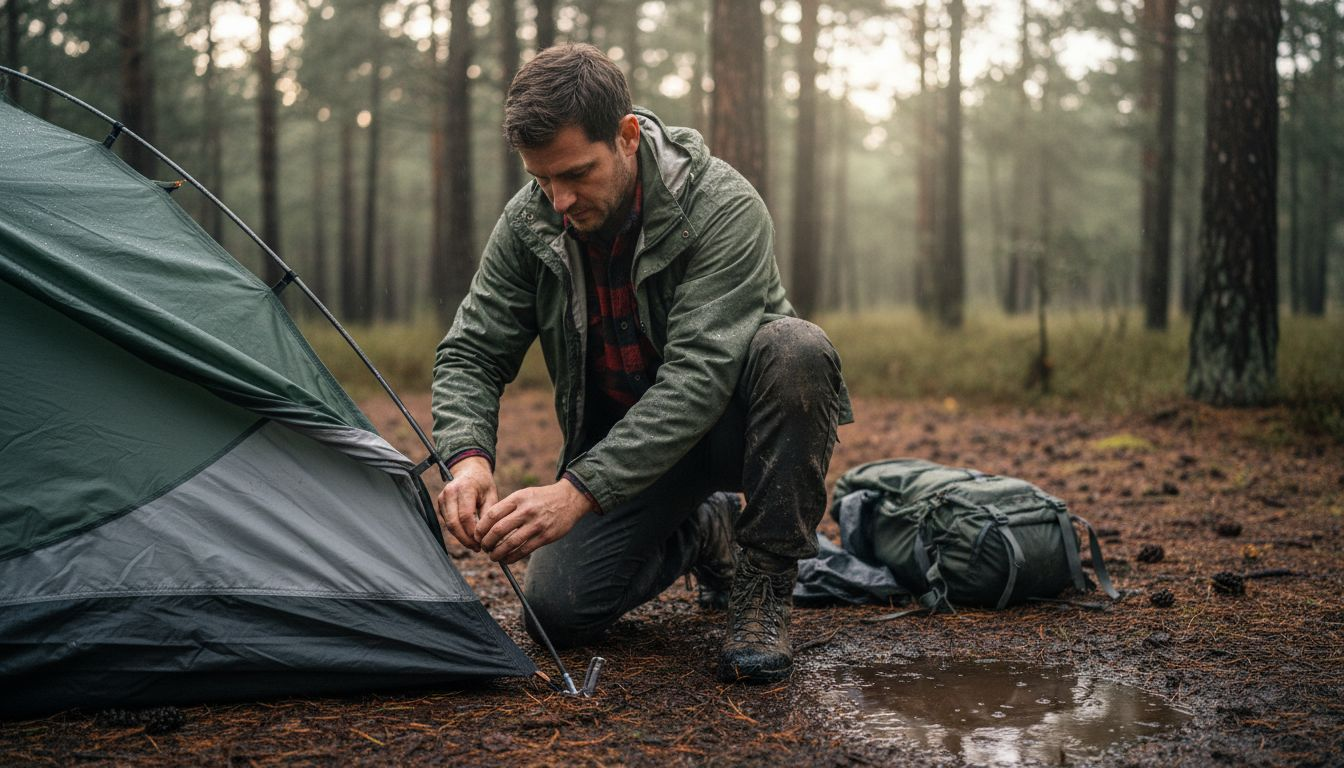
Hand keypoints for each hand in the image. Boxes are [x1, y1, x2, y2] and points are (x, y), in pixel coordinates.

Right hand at [434, 456, 496, 551]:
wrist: (469, 470)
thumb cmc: (483, 483)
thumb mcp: (491, 495)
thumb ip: (488, 514)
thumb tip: (485, 535)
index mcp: (464, 488)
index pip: (465, 516)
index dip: (473, 533)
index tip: (482, 542)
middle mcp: (449, 493)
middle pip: (453, 523)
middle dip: (465, 539)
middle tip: (477, 548)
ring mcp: (442, 498)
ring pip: (448, 525)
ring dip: (460, 538)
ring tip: (473, 545)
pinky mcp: (439, 504)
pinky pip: (447, 522)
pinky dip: (457, 531)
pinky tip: (468, 536)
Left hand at [475, 480, 595, 563]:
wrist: (569, 499)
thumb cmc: (542, 498)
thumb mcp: (524, 495)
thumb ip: (507, 507)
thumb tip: (487, 526)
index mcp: (518, 498)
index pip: (492, 514)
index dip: (481, 528)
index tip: (477, 535)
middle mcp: (526, 511)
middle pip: (498, 530)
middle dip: (487, 542)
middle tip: (484, 547)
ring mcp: (537, 524)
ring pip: (510, 543)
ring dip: (498, 553)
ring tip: (493, 556)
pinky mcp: (545, 536)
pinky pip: (524, 550)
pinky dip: (512, 557)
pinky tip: (506, 559)